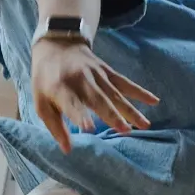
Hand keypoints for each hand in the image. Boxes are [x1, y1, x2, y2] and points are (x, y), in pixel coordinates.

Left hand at [29, 38, 158, 152]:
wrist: (56, 45)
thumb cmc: (46, 80)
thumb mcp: (40, 103)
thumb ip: (54, 127)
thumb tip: (67, 150)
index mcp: (59, 88)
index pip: (71, 104)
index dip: (80, 116)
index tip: (89, 128)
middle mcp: (80, 79)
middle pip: (99, 99)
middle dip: (113, 114)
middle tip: (126, 130)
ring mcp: (96, 74)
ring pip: (116, 93)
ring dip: (130, 109)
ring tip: (144, 125)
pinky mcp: (107, 70)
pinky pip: (125, 82)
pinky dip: (140, 92)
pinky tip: (154, 101)